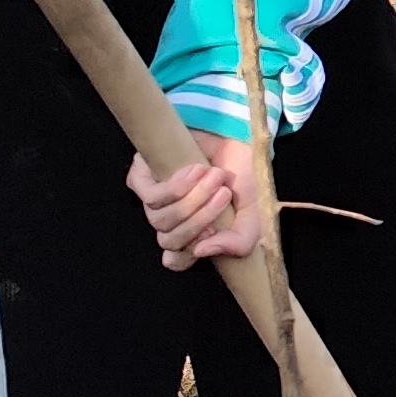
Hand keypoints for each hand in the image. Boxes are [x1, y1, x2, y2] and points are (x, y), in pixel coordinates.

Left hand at [129, 133, 267, 269]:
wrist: (235, 136)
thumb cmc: (242, 176)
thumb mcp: (253, 215)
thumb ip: (239, 242)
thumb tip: (202, 252)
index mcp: (192, 233)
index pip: (175, 260)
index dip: (189, 255)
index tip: (210, 235)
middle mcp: (169, 220)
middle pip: (169, 240)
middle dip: (200, 220)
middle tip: (225, 195)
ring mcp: (154, 200)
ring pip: (161, 219)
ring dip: (193, 200)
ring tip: (216, 178)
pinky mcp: (143, 177)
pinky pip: (151, 197)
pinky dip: (177, 187)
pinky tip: (197, 170)